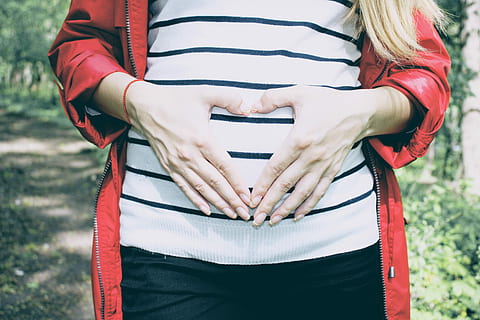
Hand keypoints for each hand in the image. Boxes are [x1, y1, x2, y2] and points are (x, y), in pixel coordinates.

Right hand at [126, 83, 251, 219]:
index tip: (248, 196)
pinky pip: (184, 187)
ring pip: (201, 188)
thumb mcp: (204, 93)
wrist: (144, 106)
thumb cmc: (176, 99)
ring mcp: (178, 163)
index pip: (224, 167)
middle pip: (215, 183)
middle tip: (245, 214)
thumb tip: (249, 107)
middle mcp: (190, 156)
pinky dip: (195, 200)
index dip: (237, 184)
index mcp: (202, 139)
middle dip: (231, 200)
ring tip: (231, 214)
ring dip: (217, 203)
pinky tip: (206, 210)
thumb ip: (229, 98)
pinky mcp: (168, 166)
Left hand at [250, 86, 377, 225]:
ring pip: (302, 193)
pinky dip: (308, 206)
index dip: (262, 185)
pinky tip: (297, 216)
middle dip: (269, 204)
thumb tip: (251, 106)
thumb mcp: (300, 93)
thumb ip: (273, 98)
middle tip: (256, 219)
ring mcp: (323, 166)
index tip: (251, 199)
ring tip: (272, 222)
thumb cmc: (327, 102)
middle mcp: (311, 157)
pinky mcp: (333, 170)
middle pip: (286, 185)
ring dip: (286, 209)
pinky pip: (319, 192)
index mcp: (299, 140)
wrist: (359, 112)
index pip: (276, 167)